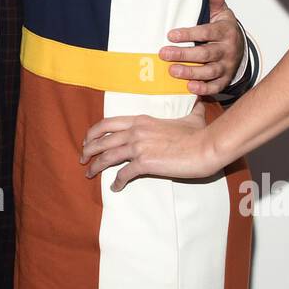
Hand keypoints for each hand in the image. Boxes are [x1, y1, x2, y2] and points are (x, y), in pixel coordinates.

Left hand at [80, 107, 224, 190]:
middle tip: (83, 158)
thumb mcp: (192, 117)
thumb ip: (192, 110)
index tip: (87, 140)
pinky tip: (114, 187)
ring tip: (89, 173)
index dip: (94, 132)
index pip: (109, 123)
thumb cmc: (199, 134)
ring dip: (96, 166)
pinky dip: (116, 182)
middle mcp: (136, 132)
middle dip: (89, 150)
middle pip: (103, 140)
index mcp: (142, 120)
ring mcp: (139, 147)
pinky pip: (123, 174)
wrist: (205, 147)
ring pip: (108, 156)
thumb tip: (200, 101)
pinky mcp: (144, 163)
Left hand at [160, 0, 244, 95]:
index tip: (171, 35)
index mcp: (225, 31)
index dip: (189, 34)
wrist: (238, 48)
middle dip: (184, 55)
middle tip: (163, 54)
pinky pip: (215, 87)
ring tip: (172, 71)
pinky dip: (204, 89)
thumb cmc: (223, 29)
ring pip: (210, 71)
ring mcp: (227, 66)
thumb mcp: (220, 12)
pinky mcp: (224, 80)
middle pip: (206, 53)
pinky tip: (189, 87)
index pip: (207, 32)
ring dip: (191, 72)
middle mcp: (228, 49)